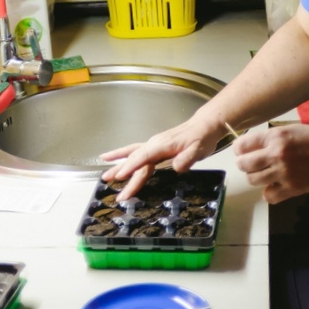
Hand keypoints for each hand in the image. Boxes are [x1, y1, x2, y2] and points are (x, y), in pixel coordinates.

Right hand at [99, 118, 223, 200]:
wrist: (204, 126)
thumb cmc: (201, 138)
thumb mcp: (198, 150)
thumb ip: (187, 158)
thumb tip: (176, 167)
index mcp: (162, 145)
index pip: (143, 157)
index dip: (131, 166)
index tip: (120, 176)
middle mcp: (154, 145)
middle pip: (135, 160)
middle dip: (121, 172)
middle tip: (107, 182)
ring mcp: (153, 146)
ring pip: (132, 156)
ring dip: (118, 166)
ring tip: (105, 175)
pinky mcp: (155, 149)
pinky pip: (136, 153)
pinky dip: (123, 157)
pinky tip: (112, 160)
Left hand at [233, 124, 308, 202]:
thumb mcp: (292, 129)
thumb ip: (271, 137)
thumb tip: (251, 145)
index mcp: (276, 136)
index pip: (242, 145)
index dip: (240, 149)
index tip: (244, 151)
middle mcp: (276, 155)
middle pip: (243, 164)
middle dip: (244, 164)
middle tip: (252, 163)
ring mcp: (282, 173)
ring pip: (252, 180)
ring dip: (256, 177)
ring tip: (266, 173)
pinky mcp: (290, 189)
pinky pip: (268, 196)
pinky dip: (269, 192)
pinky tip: (276, 186)